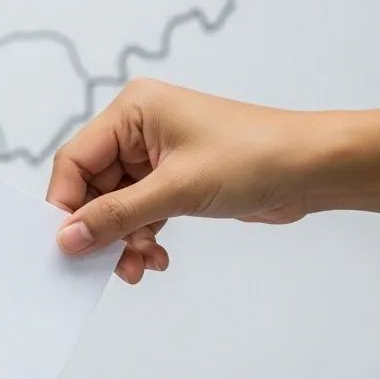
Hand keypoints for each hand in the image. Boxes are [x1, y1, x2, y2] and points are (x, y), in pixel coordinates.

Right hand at [47, 79, 318, 282]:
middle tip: (106, 265)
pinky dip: (143, 237)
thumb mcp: (176, 190)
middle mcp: (139, 128)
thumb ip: (115, 216)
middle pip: (93, 187)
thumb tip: (67, 238)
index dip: (65, 204)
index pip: (75, 160)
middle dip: (101, 229)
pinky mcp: (174, 179)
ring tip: (139, 267)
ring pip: (117, 205)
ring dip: (124, 240)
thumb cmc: (255, 157)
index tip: (64, 245)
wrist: (314, 169)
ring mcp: (157, 155)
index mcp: (132, 111)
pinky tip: (157, 258)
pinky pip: (141, 213)